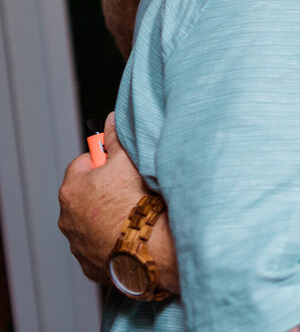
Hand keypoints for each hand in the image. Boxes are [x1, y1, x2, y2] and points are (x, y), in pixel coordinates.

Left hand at [58, 113, 149, 282]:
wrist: (147, 246)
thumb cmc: (135, 200)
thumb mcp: (126, 160)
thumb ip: (115, 138)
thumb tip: (111, 120)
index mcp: (71, 189)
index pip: (83, 163)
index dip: (104, 161)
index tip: (120, 165)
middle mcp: (67, 218)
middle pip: (86, 194)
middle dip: (104, 190)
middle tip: (130, 189)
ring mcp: (77, 244)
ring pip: (91, 222)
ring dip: (107, 217)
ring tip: (133, 214)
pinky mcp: (90, 264)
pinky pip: (99, 247)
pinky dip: (112, 241)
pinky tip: (131, 235)